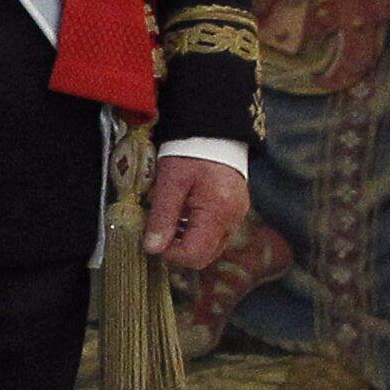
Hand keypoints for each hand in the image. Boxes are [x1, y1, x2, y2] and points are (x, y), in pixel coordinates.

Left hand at [144, 151, 249, 271]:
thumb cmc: (190, 154)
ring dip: (188, 241)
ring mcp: (237, 216)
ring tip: (171, 221)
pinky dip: (198, 232)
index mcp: (218, 213)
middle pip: (205, 256)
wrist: (214, 133)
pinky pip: (217, 233)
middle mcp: (233, 219)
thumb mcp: (170, 183)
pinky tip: (183, 215)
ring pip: (211, 247)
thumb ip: (162, 217)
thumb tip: (152, 248)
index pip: (195, 255)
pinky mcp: (235, 211)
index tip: (154, 242)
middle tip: (160, 233)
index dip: (171, 255)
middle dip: (180, 251)